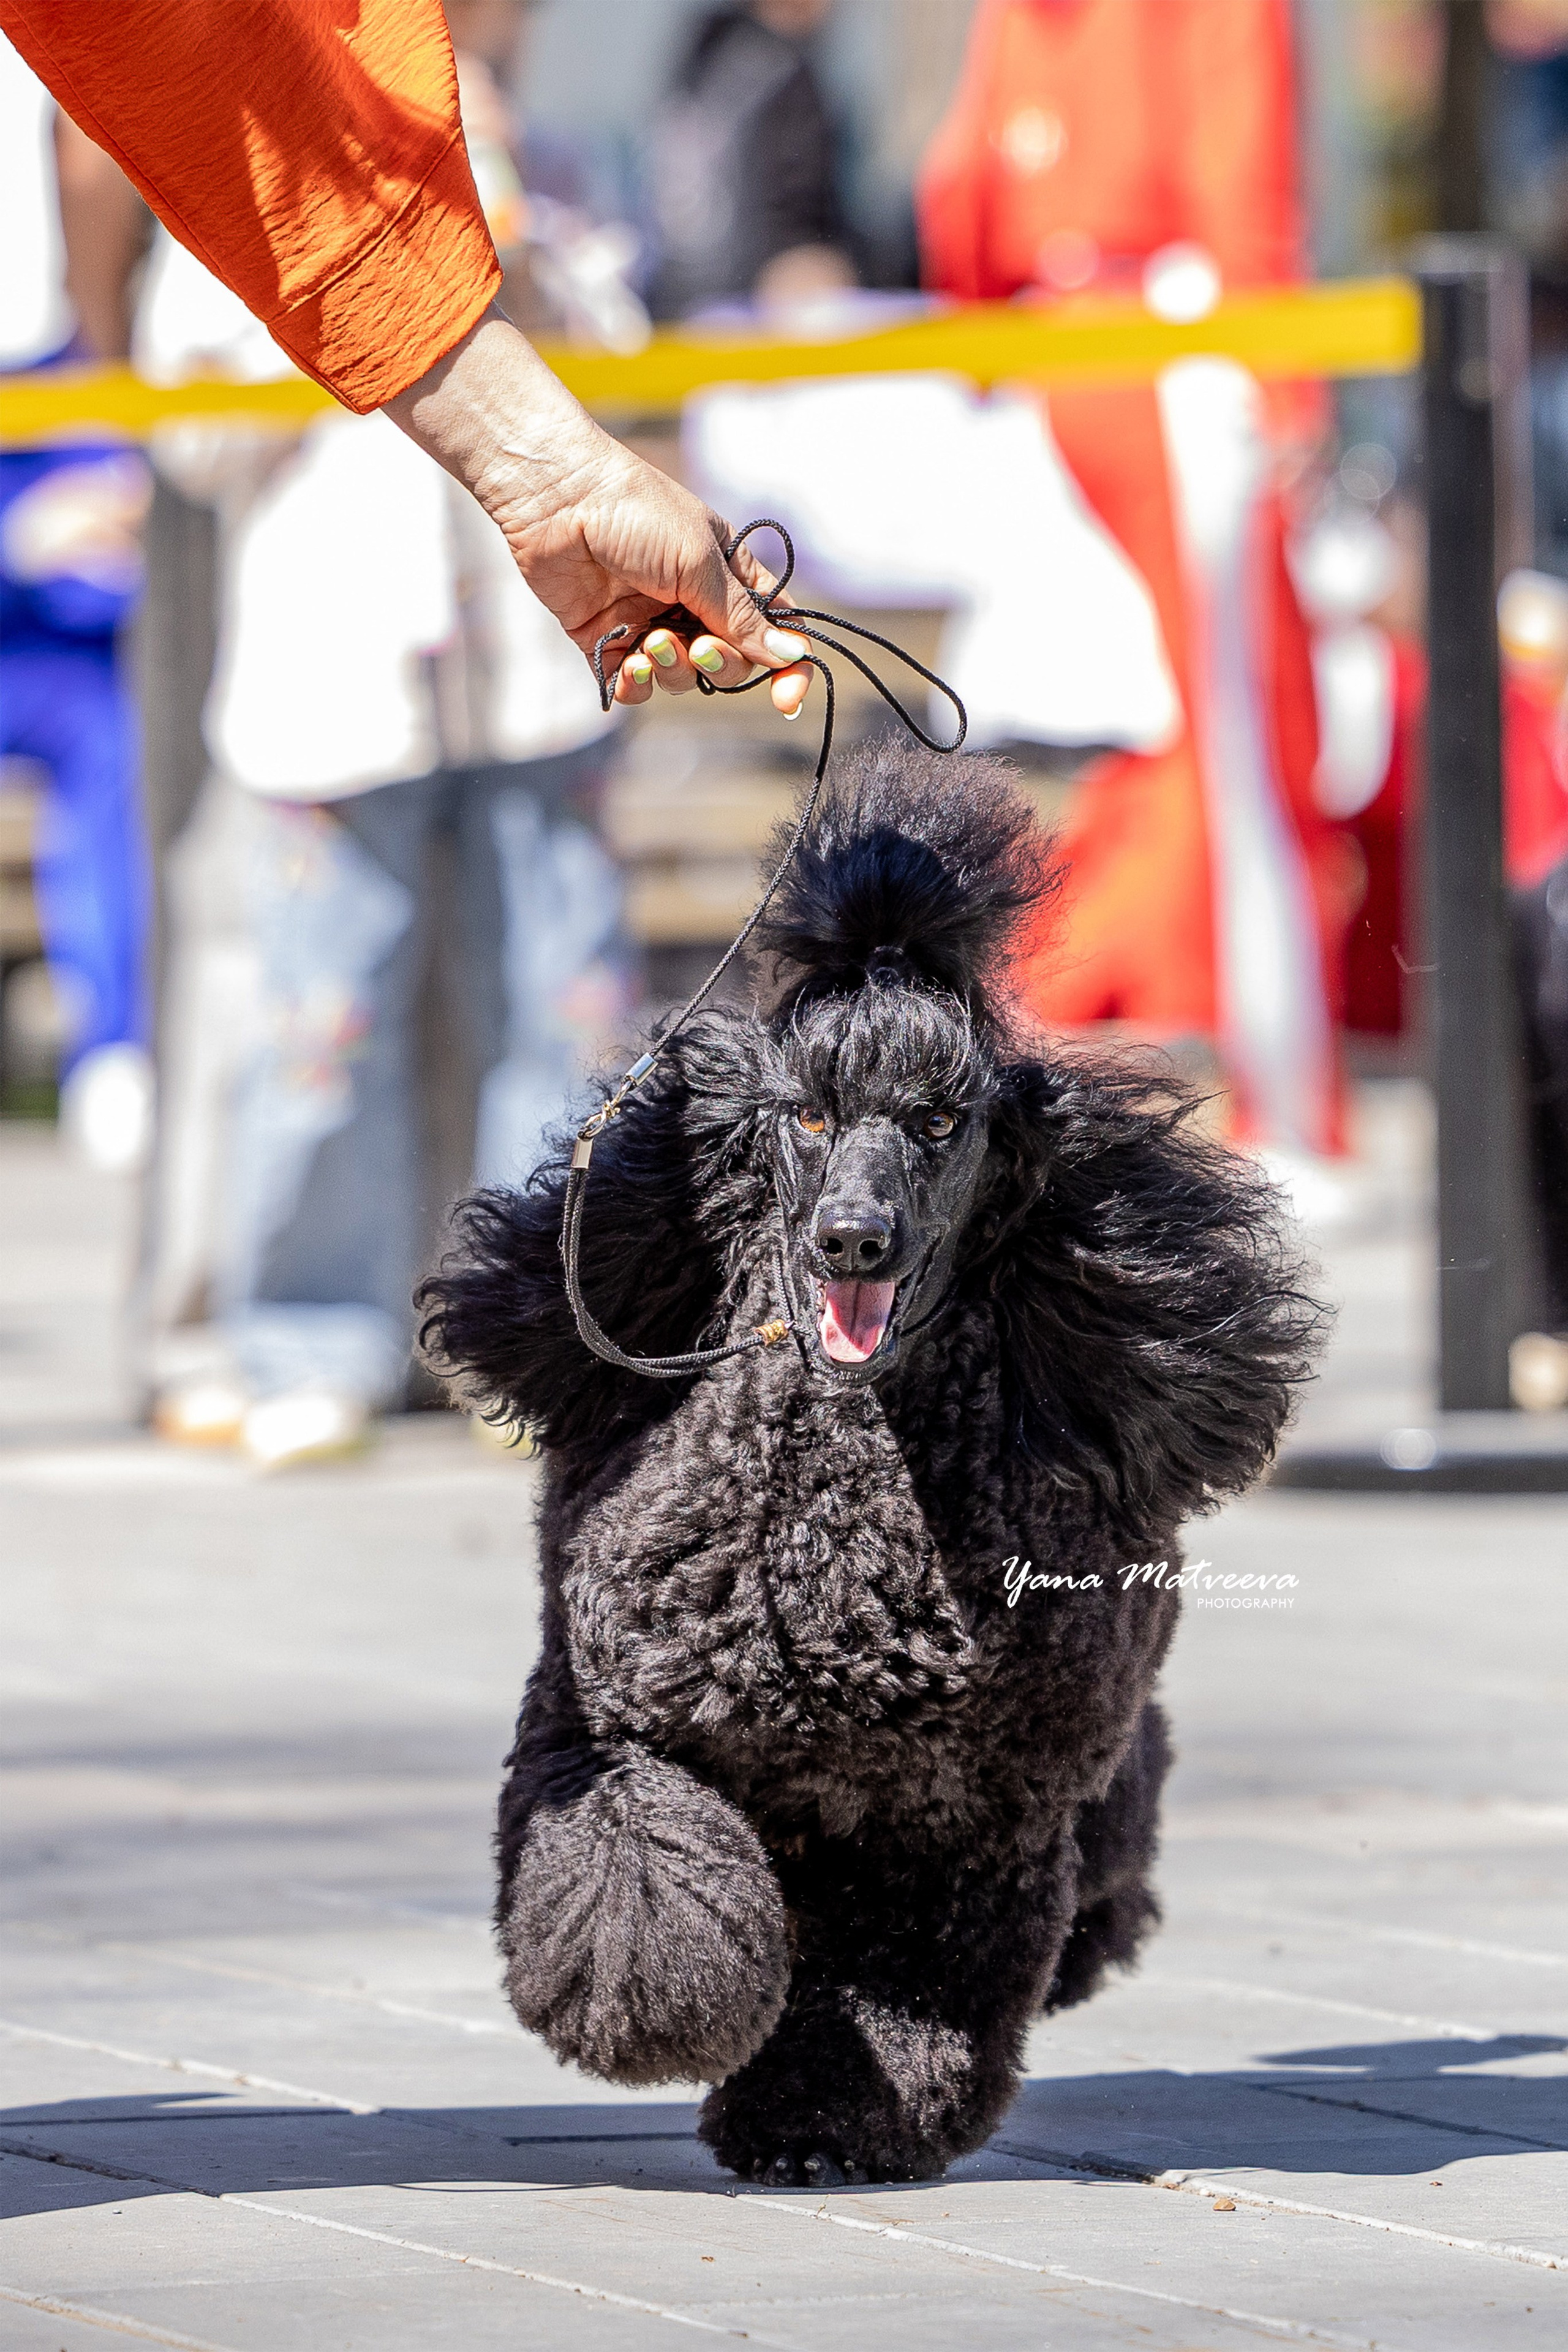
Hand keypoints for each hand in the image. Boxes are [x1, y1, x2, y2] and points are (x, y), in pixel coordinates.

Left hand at [383, 306, 811, 715]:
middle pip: (729, 664)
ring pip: (682, 678)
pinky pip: (635, 684)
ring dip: (672, 670)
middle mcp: (695, 603)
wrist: (557, 500)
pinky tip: (627, 668)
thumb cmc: (636, 513)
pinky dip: (636, 685)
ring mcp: (651, 623)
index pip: (774, 632)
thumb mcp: (698, 562)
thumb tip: (791, 657)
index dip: (786, 668)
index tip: (785, 700)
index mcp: (729, 575)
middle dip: (717, 665)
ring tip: (648, 643)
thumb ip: (742, 617)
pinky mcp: (608, 640)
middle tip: (695, 645)